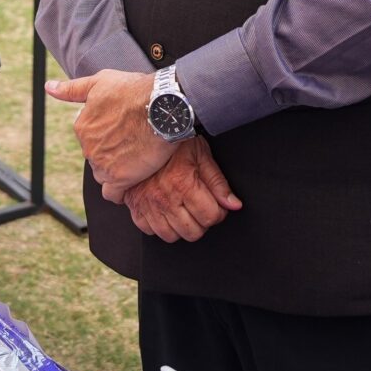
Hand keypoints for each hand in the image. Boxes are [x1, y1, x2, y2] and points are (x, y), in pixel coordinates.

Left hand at [46, 69, 177, 197]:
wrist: (161, 106)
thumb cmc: (133, 90)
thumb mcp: (100, 82)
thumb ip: (72, 89)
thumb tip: (49, 87)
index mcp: (82, 127)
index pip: (89, 138)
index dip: (106, 135)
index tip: (121, 131)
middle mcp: (88, 148)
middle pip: (97, 157)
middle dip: (111, 153)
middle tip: (132, 144)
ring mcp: (103, 165)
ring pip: (104, 175)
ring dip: (116, 171)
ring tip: (135, 162)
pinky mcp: (120, 179)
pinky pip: (113, 194)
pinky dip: (119, 192)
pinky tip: (129, 184)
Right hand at [125, 139, 241, 240]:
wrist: (144, 133)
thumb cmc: (172, 142)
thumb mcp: (201, 155)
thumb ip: (218, 183)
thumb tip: (234, 204)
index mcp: (182, 184)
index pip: (210, 217)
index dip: (219, 212)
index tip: (216, 205)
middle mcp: (164, 198)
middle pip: (193, 232)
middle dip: (202, 222)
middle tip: (200, 207)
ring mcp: (148, 205)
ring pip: (172, 236)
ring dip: (181, 227)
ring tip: (184, 210)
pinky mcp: (136, 209)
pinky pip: (150, 231)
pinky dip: (160, 225)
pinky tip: (166, 211)